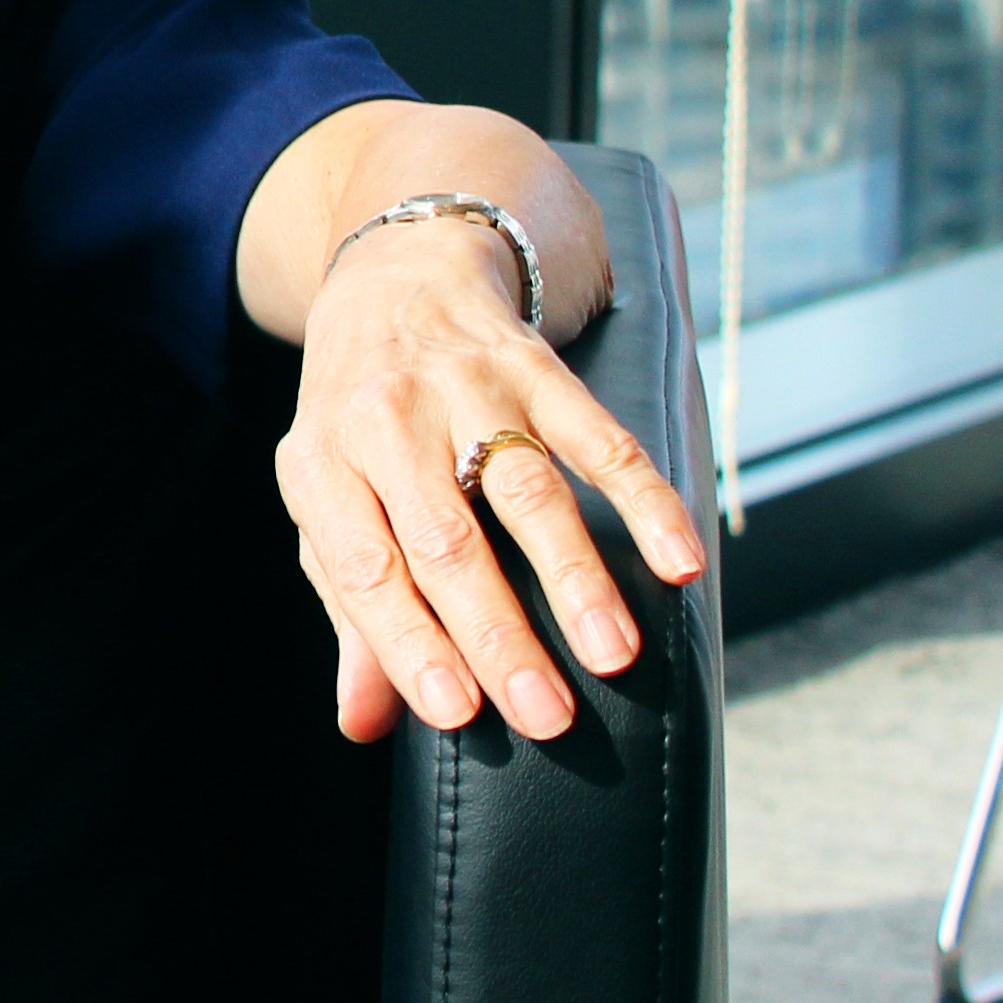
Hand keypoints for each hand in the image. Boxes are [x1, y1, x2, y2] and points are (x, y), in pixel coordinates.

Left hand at [271, 223, 707, 742]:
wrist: (394, 280)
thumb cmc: (360, 424)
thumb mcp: (330, 502)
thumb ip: (351, 611)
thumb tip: (360, 723)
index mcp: (321, 463)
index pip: (364, 568)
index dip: (408, 643)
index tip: (456, 714)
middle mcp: (387, 421)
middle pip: (446, 539)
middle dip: (498, 632)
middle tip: (547, 713)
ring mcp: (465, 390)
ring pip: (524, 490)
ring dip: (573, 575)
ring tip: (612, 652)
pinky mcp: (535, 368)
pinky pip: (599, 437)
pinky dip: (644, 500)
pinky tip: (680, 561)